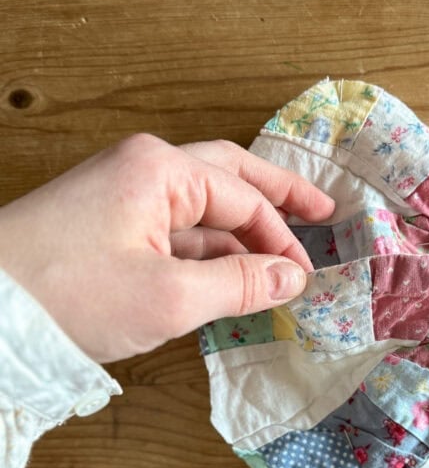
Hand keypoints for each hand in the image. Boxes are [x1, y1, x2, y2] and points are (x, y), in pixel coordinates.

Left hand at [0, 133, 334, 362]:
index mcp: (160, 170)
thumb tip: (293, 277)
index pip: (244, 197)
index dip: (282, 237)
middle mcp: (141, 169)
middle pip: (228, 177)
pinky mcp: (102, 224)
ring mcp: (119, 195)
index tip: (306, 275)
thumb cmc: (68, 295)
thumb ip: (241, 285)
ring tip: (274, 267)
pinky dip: (201, 253)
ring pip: (197, 209)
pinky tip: (223, 278)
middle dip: (275, 198)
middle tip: (321, 212)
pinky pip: (168, 231)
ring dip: (236, 237)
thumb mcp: (170, 297)